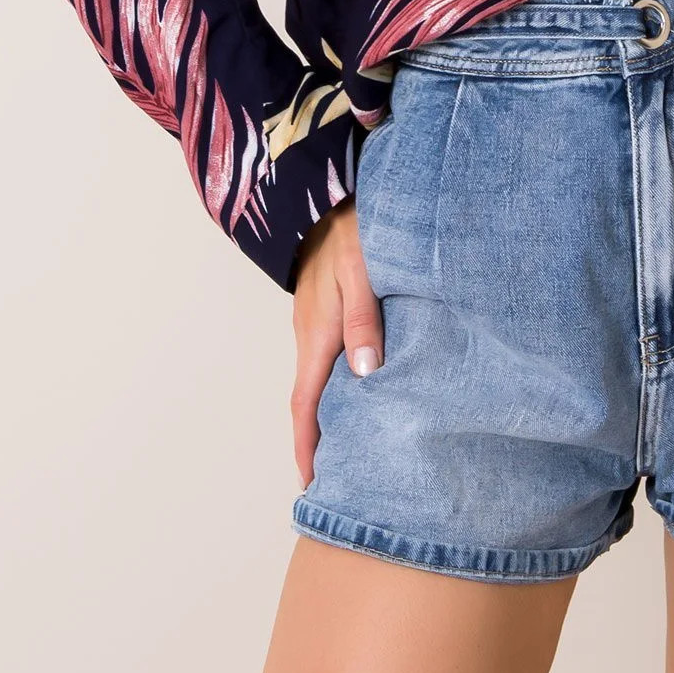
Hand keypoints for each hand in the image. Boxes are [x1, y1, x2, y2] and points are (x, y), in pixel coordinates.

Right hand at [290, 199, 383, 490]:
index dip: (308, 445)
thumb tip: (367, 374)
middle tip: (337, 477)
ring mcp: (316, 320)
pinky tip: (363, 387)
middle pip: (311, 398)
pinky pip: (329, 356)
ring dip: (330, 411)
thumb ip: (364, 319)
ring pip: (321, 377)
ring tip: (354, 442)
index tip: (313, 482)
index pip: (306, 403)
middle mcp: (310, 332)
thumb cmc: (352, 226)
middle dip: (318, 439)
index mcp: (317, 333)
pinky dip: (338, 382)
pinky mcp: (326, 307)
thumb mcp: (362, 271)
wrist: (328, 190)